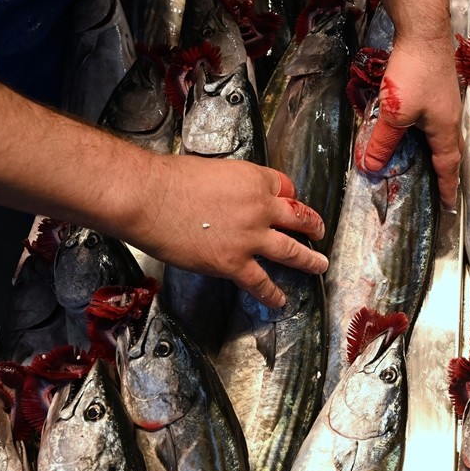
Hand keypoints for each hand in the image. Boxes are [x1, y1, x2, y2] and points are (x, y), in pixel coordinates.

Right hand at [125, 155, 327, 308]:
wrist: (149, 198)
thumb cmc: (170, 179)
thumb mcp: (214, 169)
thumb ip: (231, 185)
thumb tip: (229, 197)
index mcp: (256, 181)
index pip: (284, 188)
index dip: (287, 196)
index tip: (288, 203)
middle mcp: (261, 208)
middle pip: (299, 217)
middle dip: (312, 225)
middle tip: (319, 231)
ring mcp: (251, 238)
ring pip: (291, 251)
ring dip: (309, 260)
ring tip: (320, 265)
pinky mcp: (234, 263)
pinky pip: (261, 282)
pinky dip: (272, 293)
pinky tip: (281, 301)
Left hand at [360, 33, 462, 209]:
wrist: (423, 31)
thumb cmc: (413, 73)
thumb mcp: (394, 113)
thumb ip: (382, 142)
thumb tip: (370, 168)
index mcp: (445, 130)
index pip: (448, 166)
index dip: (447, 187)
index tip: (450, 207)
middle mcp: (451, 118)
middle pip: (451, 152)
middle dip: (446, 172)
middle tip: (441, 189)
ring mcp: (447, 102)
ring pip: (443, 135)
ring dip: (438, 152)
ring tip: (428, 164)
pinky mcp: (438, 88)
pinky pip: (436, 120)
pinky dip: (430, 133)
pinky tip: (417, 129)